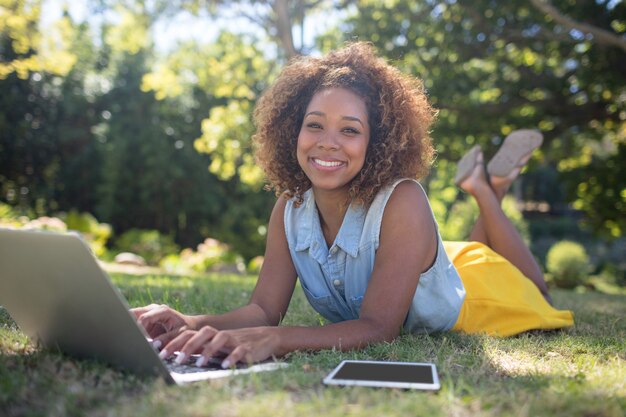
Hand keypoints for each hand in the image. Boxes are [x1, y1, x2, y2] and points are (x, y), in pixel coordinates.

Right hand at [131, 304, 190, 345]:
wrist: (190, 326)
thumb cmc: (187, 329)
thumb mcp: (180, 334)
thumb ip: (167, 339)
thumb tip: (153, 345)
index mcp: (162, 311)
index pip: (144, 318)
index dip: (138, 330)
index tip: (137, 341)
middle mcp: (153, 309)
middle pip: (133, 314)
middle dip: (128, 326)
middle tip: (126, 339)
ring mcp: (148, 313)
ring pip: (130, 318)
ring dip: (128, 329)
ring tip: (127, 341)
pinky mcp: (145, 321)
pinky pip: (133, 324)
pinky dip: (131, 331)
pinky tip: (130, 340)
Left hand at [159, 326, 280, 367]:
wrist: (267, 338)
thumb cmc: (237, 344)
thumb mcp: (218, 346)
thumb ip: (202, 348)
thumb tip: (177, 355)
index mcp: (210, 335)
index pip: (188, 334)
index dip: (173, 341)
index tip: (158, 351)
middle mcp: (220, 335)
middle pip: (200, 334)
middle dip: (186, 346)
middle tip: (174, 359)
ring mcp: (234, 340)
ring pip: (218, 339)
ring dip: (207, 351)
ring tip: (198, 364)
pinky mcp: (247, 347)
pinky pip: (238, 351)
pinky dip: (231, 358)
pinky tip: (224, 366)